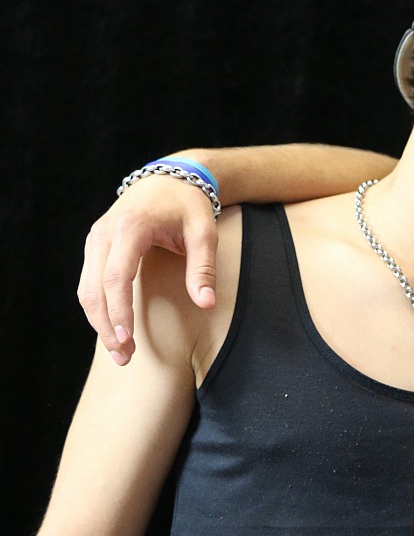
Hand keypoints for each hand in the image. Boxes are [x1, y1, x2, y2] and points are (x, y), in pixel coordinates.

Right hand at [78, 176, 219, 364]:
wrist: (169, 178)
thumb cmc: (189, 205)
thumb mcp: (204, 232)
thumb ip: (203, 268)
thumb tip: (206, 304)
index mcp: (130, 227)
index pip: (116, 277)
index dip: (118, 311)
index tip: (125, 339)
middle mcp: (104, 233)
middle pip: (93, 288)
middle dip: (106, 326)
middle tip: (124, 357)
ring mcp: (96, 239)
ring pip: (86, 288)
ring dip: (99, 321)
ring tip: (120, 351)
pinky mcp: (96, 245)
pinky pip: (89, 281)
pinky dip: (99, 307)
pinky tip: (114, 329)